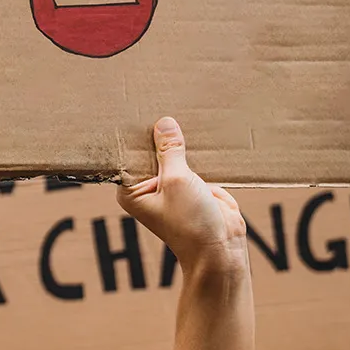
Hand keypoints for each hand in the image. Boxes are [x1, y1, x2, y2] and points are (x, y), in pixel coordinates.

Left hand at [119, 117, 246, 273]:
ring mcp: (171, 185)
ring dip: (178, 141)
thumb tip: (164, 123)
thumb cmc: (191, 223)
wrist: (222, 249)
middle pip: (149, 151)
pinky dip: (196, 150)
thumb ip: (171, 151)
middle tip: (157, 100)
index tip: (134, 107)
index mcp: (131, 190)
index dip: (132, 134)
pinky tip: (198, 126)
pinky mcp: (192, 185)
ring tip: (179, 108)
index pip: (127, 155)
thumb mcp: (177, 180)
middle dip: (157, 134)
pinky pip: (192, 161)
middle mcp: (147, 187)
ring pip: (172, 155)